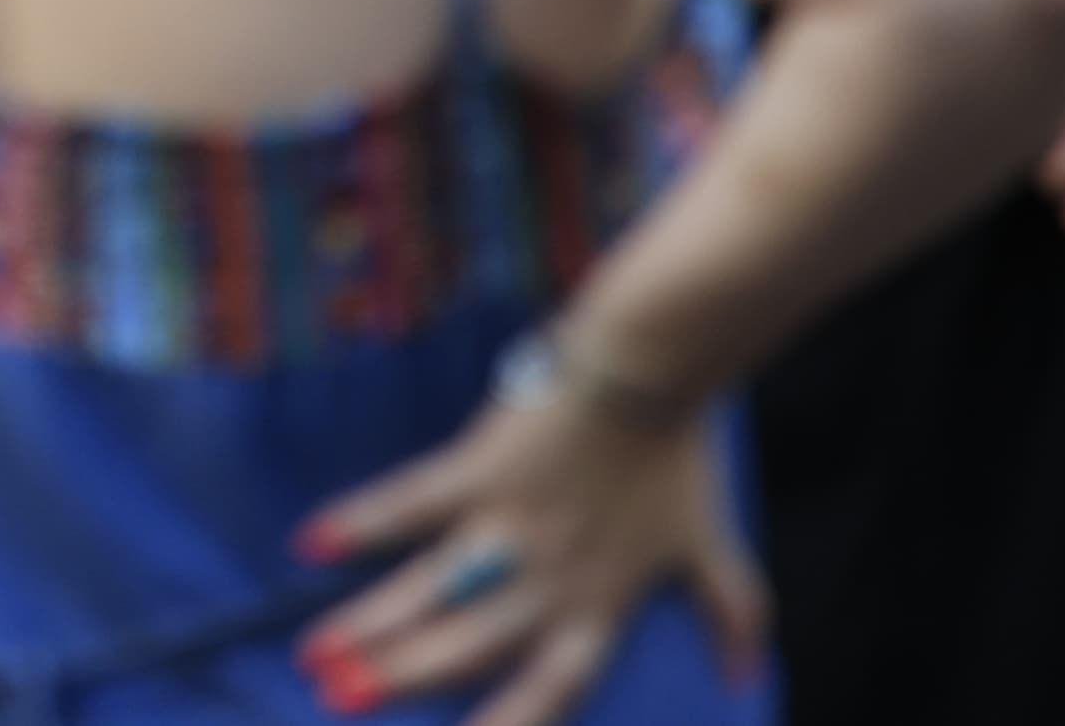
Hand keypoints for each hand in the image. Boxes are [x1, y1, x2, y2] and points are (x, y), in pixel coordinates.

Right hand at [298, 374, 763, 725]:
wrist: (650, 374)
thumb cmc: (677, 459)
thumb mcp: (710, 546)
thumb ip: (730, 613)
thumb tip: (749, 677)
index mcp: (599, 606)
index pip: (551, 688)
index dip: (509, 725)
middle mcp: (548, 580)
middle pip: (466, 648)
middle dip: (402, 678)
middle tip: (343, 699)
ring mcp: (508, 526)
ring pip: (430, 593)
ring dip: (372, 625)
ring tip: (319, 651)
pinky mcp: (477, 470)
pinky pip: (411, 504)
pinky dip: (363, 523)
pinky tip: (314, 542)